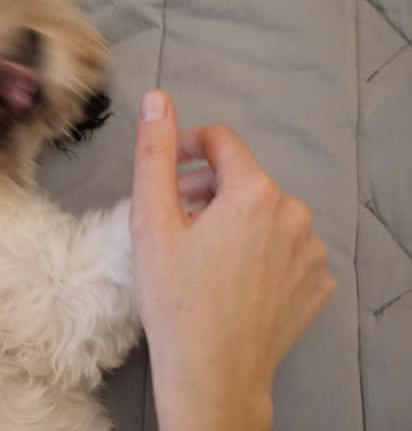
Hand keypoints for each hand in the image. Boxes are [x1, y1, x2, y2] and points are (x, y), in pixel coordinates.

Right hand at [130, 91, 334, 430]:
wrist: (211, 373)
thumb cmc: (174, 297)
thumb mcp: (152, 220)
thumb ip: (155, 153)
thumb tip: (157, 98)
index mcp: (254, 192)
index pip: (221, 141)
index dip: (187, 148)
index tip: (167, 174)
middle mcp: (295, 213)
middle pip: (243, 180)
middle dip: (208, 191)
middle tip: (176, 226)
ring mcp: (312, 252)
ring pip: (266, 215)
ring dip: (235, 222)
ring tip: (204, 258)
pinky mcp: (318, 283)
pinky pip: (287, 250)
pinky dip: (261, 253)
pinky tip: (235, 281)